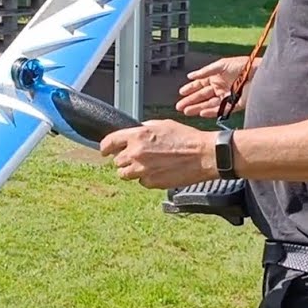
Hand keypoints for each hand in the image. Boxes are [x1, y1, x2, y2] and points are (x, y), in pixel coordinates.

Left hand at [99, 119, 216, 188]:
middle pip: (117, 161)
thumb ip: (144, 129)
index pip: (109, 142)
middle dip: (124, 159)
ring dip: (131, 170)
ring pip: (124, 174)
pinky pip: (141, 182)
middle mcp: (136, 153)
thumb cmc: (186, 138)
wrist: (202, 155)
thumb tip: (134, 133)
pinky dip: (146, 178)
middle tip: (137, 157)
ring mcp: (142, 169)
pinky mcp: (151, 182)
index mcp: (138, 135)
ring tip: (146, 166)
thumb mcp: (162, 125)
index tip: (104, 151)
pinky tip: (158, 171)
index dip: (105, 147)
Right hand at [175, 56, 252, 118]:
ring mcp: (227, 96)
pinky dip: (211, 112)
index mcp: (216, 77)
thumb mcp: (221, 65)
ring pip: (209, 104)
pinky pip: (221, 110)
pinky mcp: (235, 104)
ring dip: (197, 108)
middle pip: (202, 96)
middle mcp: (220, 87)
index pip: (200, 84)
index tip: (181, 93)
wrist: (260, 72)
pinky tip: (202, 113)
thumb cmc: (243, 65)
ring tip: (187, 112)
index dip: (190, 89)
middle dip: (190, 101)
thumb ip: (205, 72)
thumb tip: (190, 76)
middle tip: (179, 107)